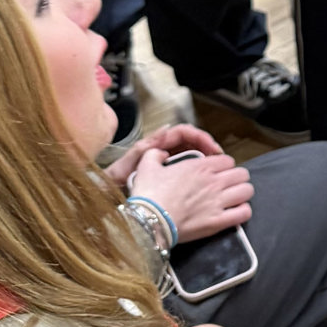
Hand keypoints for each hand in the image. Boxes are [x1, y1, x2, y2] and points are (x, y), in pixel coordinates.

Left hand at [106, 123, 224, 187]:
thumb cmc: (115, 179)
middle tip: (220, 159)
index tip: (212, 148)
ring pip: (192, 155)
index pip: (184, 132)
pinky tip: (204, 181)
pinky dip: (198, 172)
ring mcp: (166, 162)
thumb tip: (165, 130)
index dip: (201, 137)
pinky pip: (187, 168)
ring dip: (205, 159)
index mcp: (156, 144)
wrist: (105, 196)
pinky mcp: (168, 174)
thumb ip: (145, 148)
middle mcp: (162, 151)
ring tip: (216, 169)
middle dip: (208, 147)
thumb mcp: (128, 163)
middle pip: (192, 142)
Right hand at [132, 145, 252, 240]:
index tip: (217, 173)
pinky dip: (242, 212)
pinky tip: (234, 213)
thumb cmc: (148, 195)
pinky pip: (244, 213)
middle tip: (228, 186)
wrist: (148, 221)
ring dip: (242, 194)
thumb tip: (159, 153)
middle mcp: (214, 181)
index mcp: (200, 166)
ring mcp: (218, 201)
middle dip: (237, 179)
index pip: (228, 160)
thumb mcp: (146, 166)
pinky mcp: (219, 221)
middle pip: (242, 174)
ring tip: (233, 199)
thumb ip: (154, 155)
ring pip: (247, 191)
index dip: (224, 166)